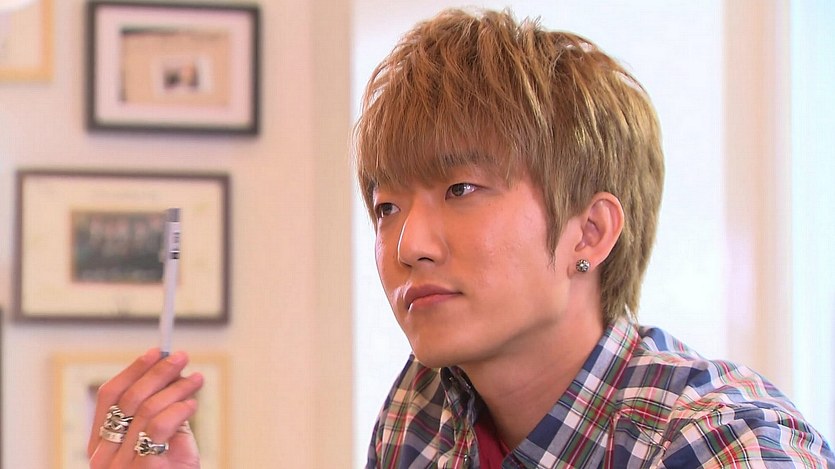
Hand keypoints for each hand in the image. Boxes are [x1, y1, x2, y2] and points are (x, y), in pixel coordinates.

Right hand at [87, 348, 203, 467]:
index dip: (133, 370)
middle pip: (128, 399)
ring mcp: (121, 466)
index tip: (156, 351)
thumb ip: (163, 414)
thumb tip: (175, 373)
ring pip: (146, 410)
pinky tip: (193, 404)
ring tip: (197, 380)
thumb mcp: (162, 445)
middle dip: (157, 372)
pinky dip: (178, 409)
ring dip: (175, 388)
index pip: (109, 397)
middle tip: (183, 357)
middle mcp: (103, 458)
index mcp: (101, 448)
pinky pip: (159, 427)